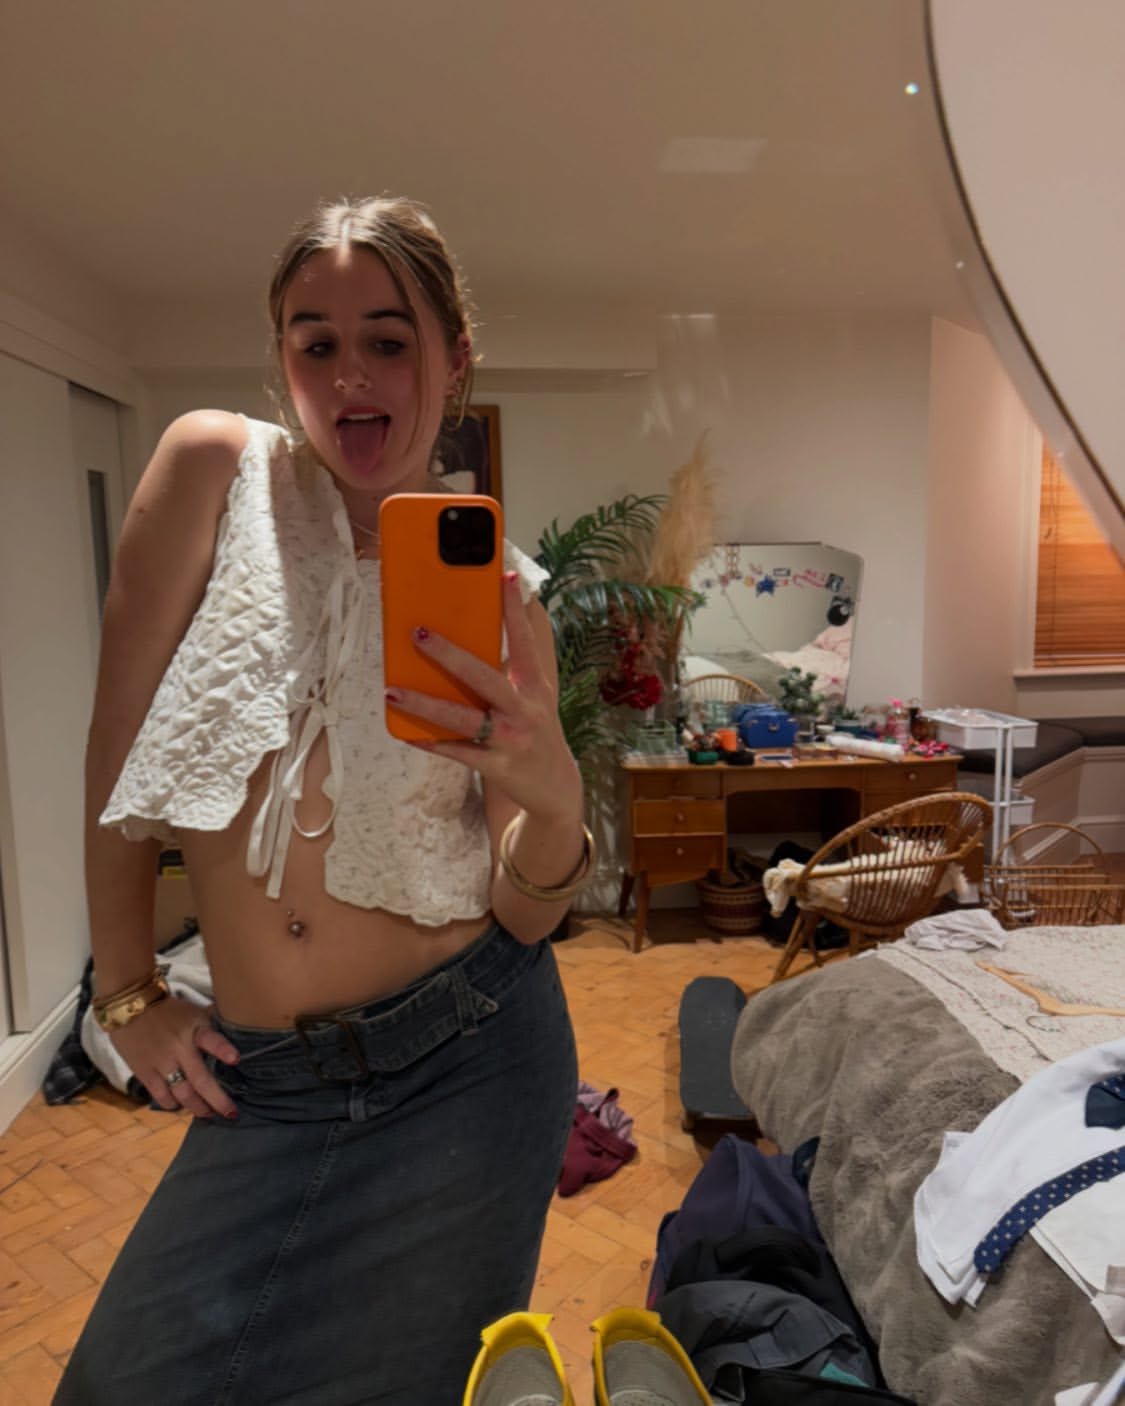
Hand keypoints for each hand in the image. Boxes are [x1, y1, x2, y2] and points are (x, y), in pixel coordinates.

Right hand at [108, 995, 240, 1119]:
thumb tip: (238, 1024)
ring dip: (197, 1107)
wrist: (129, 1006)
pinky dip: (172, 1104)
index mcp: (194, 1029)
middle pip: (200, 1079)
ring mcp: (161, 1062)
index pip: (211, 1038)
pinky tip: (179, 1106)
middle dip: (217, 1100)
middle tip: (231, 1114)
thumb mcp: (193, 1011)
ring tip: (208, 1114)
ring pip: (182, 1093)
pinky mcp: (144, 1072)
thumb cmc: (168, 1010)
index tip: (236, 1059)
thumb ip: (211, 1024)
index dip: (223, 1049)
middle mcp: (179, 1047)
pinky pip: (161, 1095)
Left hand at [385, 571, 582, 822]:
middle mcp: (524, 709)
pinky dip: (433, 743)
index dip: (514, 609)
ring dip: (425, 705)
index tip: (504, 577)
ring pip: (463, 718)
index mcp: (534, 685)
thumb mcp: (534, 696)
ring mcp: (510, 738)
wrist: (555, 786)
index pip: (523, 640)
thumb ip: (511, 670)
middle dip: (449, 655)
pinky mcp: (497, 765)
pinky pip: (458, 753)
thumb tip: (473, 637)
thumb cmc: (536, 730)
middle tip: (418, 633)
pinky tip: (407, 734)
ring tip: (392, 691)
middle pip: (483, 677)